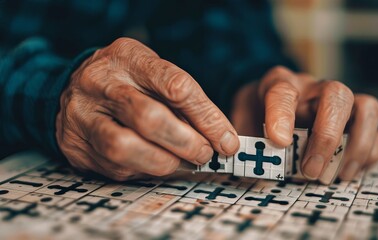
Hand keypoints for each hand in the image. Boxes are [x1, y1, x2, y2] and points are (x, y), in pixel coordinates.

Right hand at [56, 38, 238, 180]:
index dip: (207, 118)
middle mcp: (100, 83)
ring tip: (181, 162)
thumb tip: (219, 139)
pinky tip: (156, 163)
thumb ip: (182, 101)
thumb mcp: (153, 73)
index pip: (176, 86)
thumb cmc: (126, 81)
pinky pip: (115, 166)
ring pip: (124, 147)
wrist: (73, 88)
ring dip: (163, 162)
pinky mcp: (76, 145)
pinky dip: (144, 170)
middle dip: (186, 143)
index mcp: (128, 58)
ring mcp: (82, 115)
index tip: (227, 140)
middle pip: (149, 118)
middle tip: (204, 154)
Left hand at [231, 66, 377, 180]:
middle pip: (336, 94)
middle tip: (311, 170)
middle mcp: (313, 88)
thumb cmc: (256, 113)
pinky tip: (346, 171)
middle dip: (327, 136)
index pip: (283, 91)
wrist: (269, 102)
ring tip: (336, 175)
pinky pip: (376, 130)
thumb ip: (246, 142)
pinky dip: (368, 154)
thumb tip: (253, 171)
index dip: (281, 115)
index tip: (278, 142)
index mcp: (279, 83)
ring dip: (356, 145)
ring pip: (366, 107)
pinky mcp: (354, 119)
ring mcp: (337, 102)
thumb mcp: (241, 123)